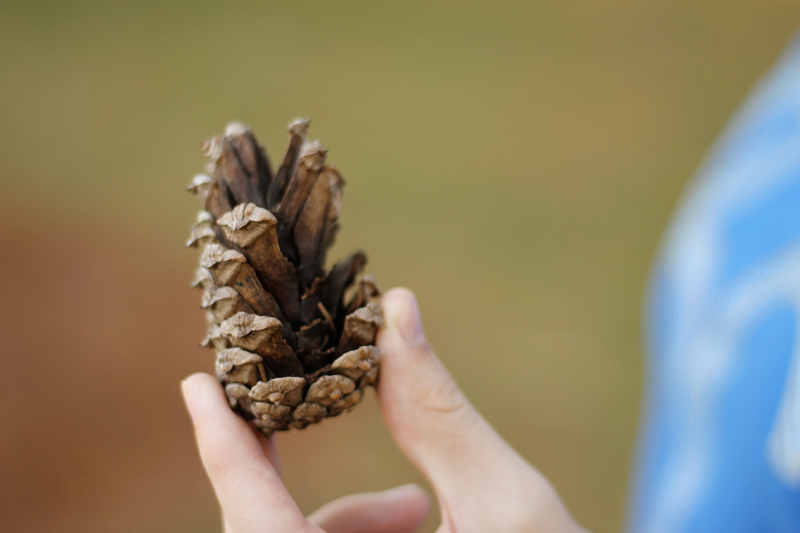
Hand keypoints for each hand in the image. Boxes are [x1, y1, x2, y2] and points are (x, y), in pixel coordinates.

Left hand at [181, 288, 588, 531]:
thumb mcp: (509, 508)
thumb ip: (440, 412)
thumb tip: (396, 309)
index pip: (255, 524)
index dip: (222, 448)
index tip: (198, 383)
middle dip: (291, 477)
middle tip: (302, 410)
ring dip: (349, 525)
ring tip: (419, 507)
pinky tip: (419, 529)